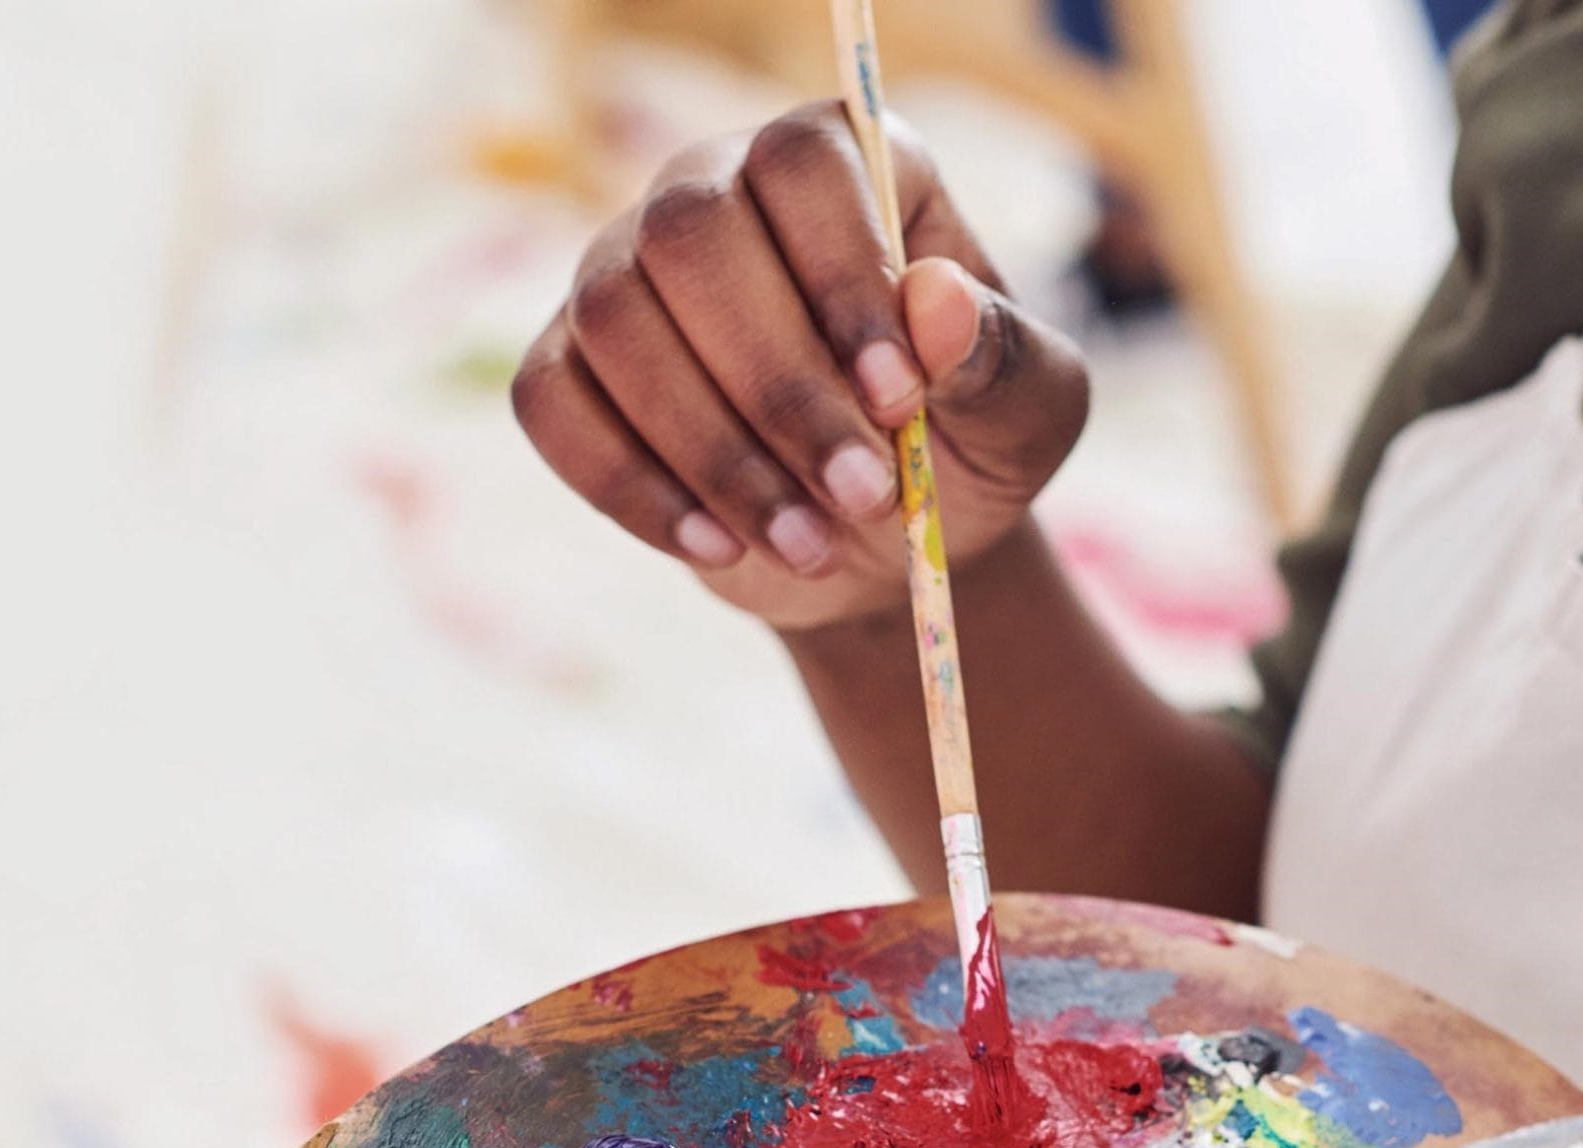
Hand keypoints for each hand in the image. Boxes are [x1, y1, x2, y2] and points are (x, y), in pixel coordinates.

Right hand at [511, 102, 1089, 631]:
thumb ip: (1003, 357)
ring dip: (716, 452)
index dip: (843, 276)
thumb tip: (937, 302)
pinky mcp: (573, 366)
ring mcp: (626, 272)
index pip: (804, 164)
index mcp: (839, 168)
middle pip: (691, 234)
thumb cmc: (966, 446)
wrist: (886, 542)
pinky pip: (554, 403)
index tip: (900, 396)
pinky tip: (719, 547)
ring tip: (811, 544)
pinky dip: (633, 487)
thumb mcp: (1028, 412)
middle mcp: (716, 191)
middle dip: (779, 386)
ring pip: (616, 321)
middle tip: (865, 496)